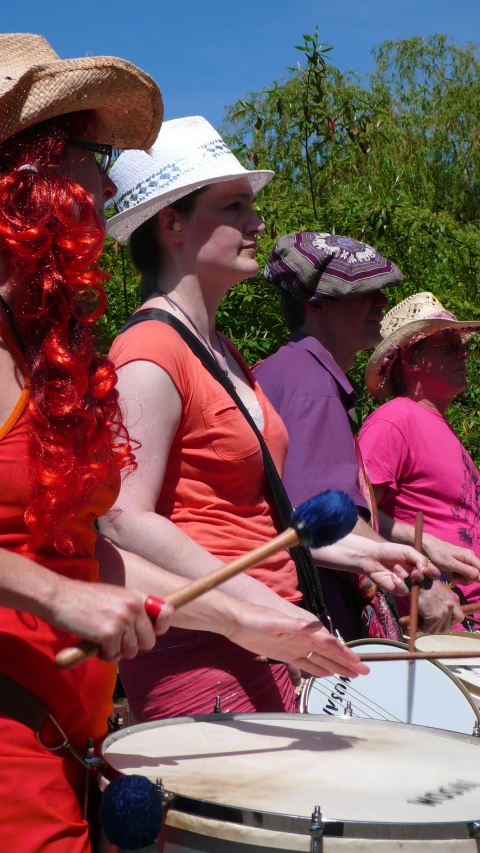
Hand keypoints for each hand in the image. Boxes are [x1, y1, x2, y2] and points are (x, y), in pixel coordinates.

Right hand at [44, 576, 173, 661]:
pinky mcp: (109, 634)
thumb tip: (150, 633)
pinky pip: (114, 656)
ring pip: (131, 652)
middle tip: (115, 640)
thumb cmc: (84, 599)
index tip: (148, 632)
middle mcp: (134, 607)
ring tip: (101, 640)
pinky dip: (103, 654)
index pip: (166, 612)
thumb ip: (132, 610)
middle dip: (133, 645)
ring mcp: (122, 620)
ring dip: (116, 651)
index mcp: (137, 596)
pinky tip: (93, 642)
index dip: (160, 627)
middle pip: (149, 642)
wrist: (59, 596)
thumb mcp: (115, 597)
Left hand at [227, 605, 368, 678]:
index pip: (330, 643)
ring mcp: (295, 646)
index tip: (358, 664)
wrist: (237, 621)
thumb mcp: (275, 622)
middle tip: (364, 672)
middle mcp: (303, 638)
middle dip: (346, 662)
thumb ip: (295, 625)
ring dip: (336, 666)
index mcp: (304, 630)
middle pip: (330, 652)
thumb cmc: (255, 619)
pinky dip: (318, 668)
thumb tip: (316, 625)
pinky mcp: (285, 653)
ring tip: (351, 675)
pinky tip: (326, 673)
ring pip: (321, 658)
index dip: (344, 654)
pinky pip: (306, 663)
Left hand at [354, 540, 439, 592]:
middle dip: (421, 577)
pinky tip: (393, 575)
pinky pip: (405, 591)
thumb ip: (419, 558)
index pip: (433, 573)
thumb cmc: (390, 551)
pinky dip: (399, 582)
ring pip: (416, 587)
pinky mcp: (399, 591)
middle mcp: (416, 577)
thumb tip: (426, 569)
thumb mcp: (407, 551)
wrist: (373, 557)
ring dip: (406, 576)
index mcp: (420, 566)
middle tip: (414, 572)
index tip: (426, 569)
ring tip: (396, 567)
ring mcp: (408, 584)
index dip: (433, 572)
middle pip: (427, 583)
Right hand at [417, 581, 462, 633]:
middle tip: (428, 622)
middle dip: (437, 626)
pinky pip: (429, 629)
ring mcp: (444, 612)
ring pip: (438, 629)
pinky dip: (422, 628)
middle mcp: (452, 605)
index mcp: (454, 600)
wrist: (416, 581)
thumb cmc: (423, 584)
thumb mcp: (437, 592)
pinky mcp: (435, 617)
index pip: (458, 618)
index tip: (440, 622)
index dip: (449, 622)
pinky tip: (418, 622)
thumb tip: (438, 616)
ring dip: (430, 627)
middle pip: (447, 626)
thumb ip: (441, 603)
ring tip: (422, 622)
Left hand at [422, 533, 479, 583]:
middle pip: (475, 574)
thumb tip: (477, 575)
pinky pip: (461, 573)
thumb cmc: (439, 555)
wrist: (429, 547)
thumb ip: (465, 570)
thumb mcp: (451, 564)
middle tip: (455, 578)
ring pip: (467, 575)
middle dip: (465, 579)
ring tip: (449, 573)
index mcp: (470, 557)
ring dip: (458, 577)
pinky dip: (455, 574)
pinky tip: (448, 571)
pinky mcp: (460, 563)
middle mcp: (470, 558)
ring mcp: (465, 560)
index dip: (479, 578)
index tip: (468, 581)